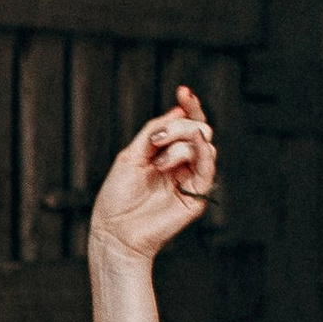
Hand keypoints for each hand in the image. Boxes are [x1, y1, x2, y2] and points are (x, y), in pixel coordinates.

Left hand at [89, 87, 216, 267]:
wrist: (114, 230)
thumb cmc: (117, 196)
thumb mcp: (132, 154)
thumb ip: (154, 131)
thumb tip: (179, 111)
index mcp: (167, 153)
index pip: (187, 125)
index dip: (190, 107)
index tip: (183, 91)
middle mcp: (183, 165)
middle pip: (199, 129)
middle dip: (180, 126)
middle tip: (155, 139)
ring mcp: (191, 180)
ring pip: (204, 144)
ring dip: (180, 144)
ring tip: (158, 161)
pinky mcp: (197, 196)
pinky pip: (208, 167)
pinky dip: (201, 151)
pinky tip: (188, 146)